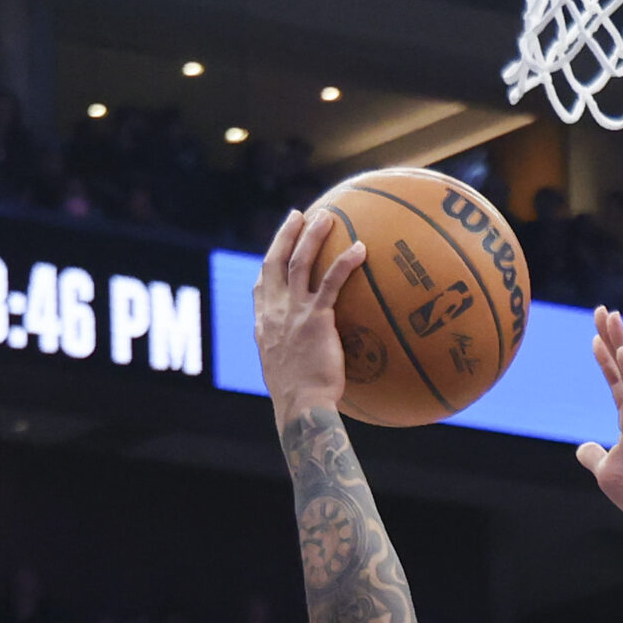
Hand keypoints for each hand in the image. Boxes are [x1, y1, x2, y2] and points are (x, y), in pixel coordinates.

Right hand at [254, 209, 364, 422]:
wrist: (300, 407)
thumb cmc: (297, 400)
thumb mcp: (283, 373)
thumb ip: (290, 356)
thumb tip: (305, 360)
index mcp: (264, 325)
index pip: (262, 286)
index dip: (269, 264)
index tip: (276, 249)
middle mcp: (274, 313)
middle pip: (276, 262)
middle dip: (285, 235)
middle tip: (298, 215)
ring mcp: (293, 313)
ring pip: (300, 262)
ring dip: (313, 236)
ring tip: (326, 217)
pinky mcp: (316, 318)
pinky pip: (331, 282)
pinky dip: (345, 263)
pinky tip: (360, 249)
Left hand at [576, 311, 622, 520]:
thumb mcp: (605, 472)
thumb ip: (593, 456)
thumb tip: (583, 447)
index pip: (616, 381)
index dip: (605, 358)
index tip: (595, 335)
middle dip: (613, 337)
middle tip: (602, 310)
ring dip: (622, 342)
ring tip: (611, 317)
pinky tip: (622, 351)